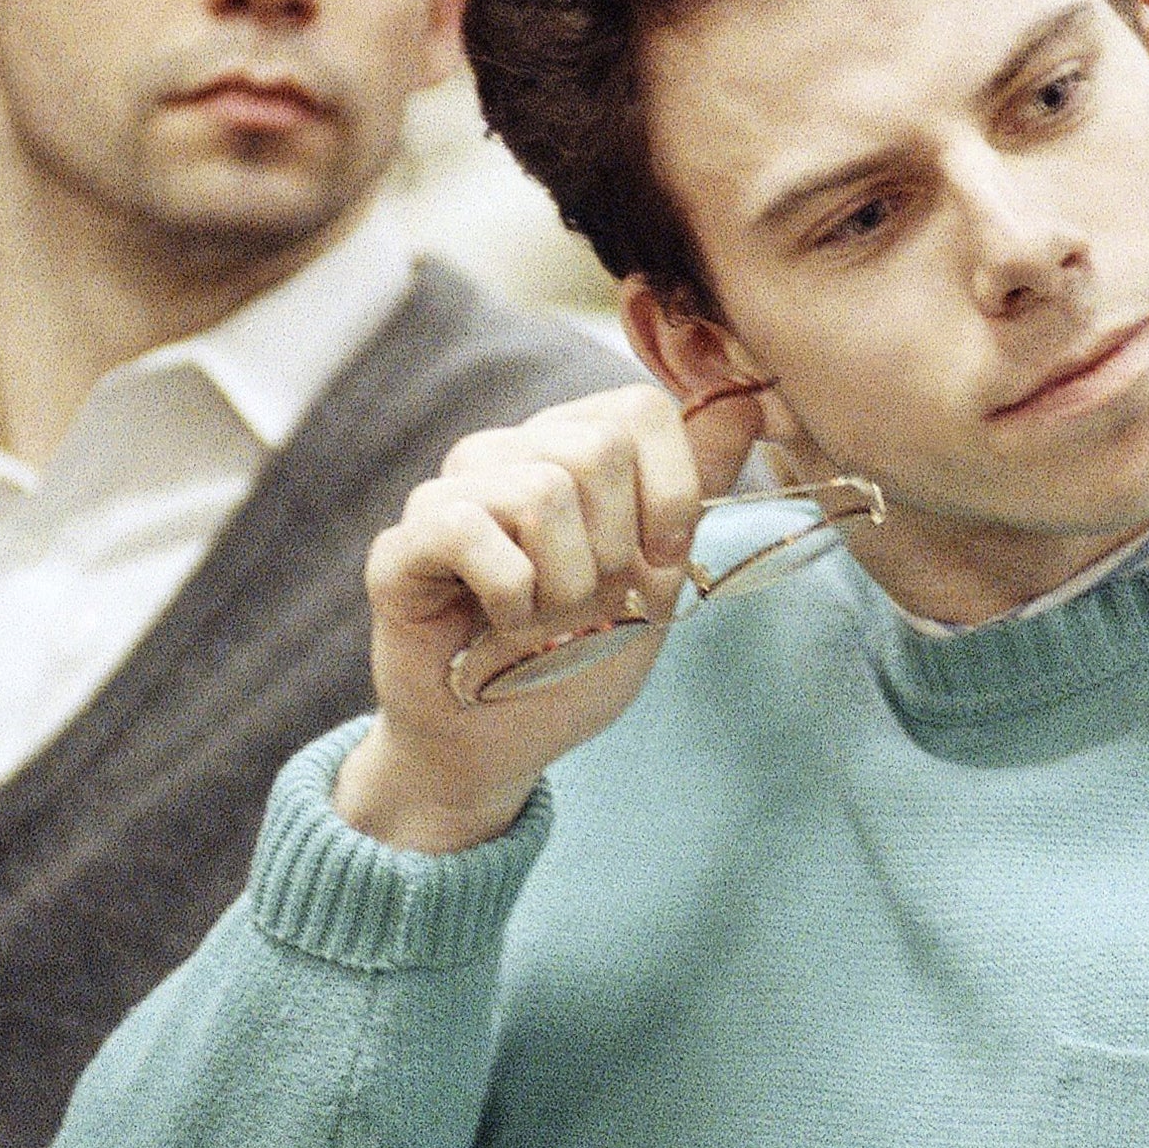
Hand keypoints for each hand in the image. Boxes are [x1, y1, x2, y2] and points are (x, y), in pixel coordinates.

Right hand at [333, 382, 762, 852]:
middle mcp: (505, 453)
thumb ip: (696, 490)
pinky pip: (470, 533)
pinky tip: (500, 623)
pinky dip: (510, 596)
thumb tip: (746, 402)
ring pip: (541, 492)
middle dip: (617, 548)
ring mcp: (447, 492)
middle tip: (589, 599)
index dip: (671, 491)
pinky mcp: (402, 545)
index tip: (657, 560)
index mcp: (570, 448)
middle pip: (597, 448)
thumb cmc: (576, 655)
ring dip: (566, 585)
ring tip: (544, 618)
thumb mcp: (658, 576)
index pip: (640, 408)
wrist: (502, 745)